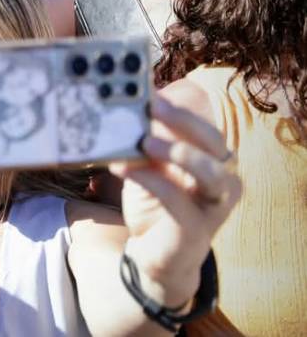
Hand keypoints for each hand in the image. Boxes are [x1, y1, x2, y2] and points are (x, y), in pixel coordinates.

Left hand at [108, 94, 241, 306]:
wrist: (154, 256)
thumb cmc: (155, 205)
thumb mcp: (148, 168)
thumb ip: (144, 142)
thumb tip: (123, 107)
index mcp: (213, 160)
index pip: (203, 126)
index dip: (179, 107)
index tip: (149, 91)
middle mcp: (222, 180)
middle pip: (213, 142)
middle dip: (183, 121)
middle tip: (152, 106)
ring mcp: (214, 206)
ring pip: (210, 172)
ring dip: (178, 152)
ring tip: (144, 141)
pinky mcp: (197, 230)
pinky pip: (177, 200)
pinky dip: (150, 181)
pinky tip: (123, 169)